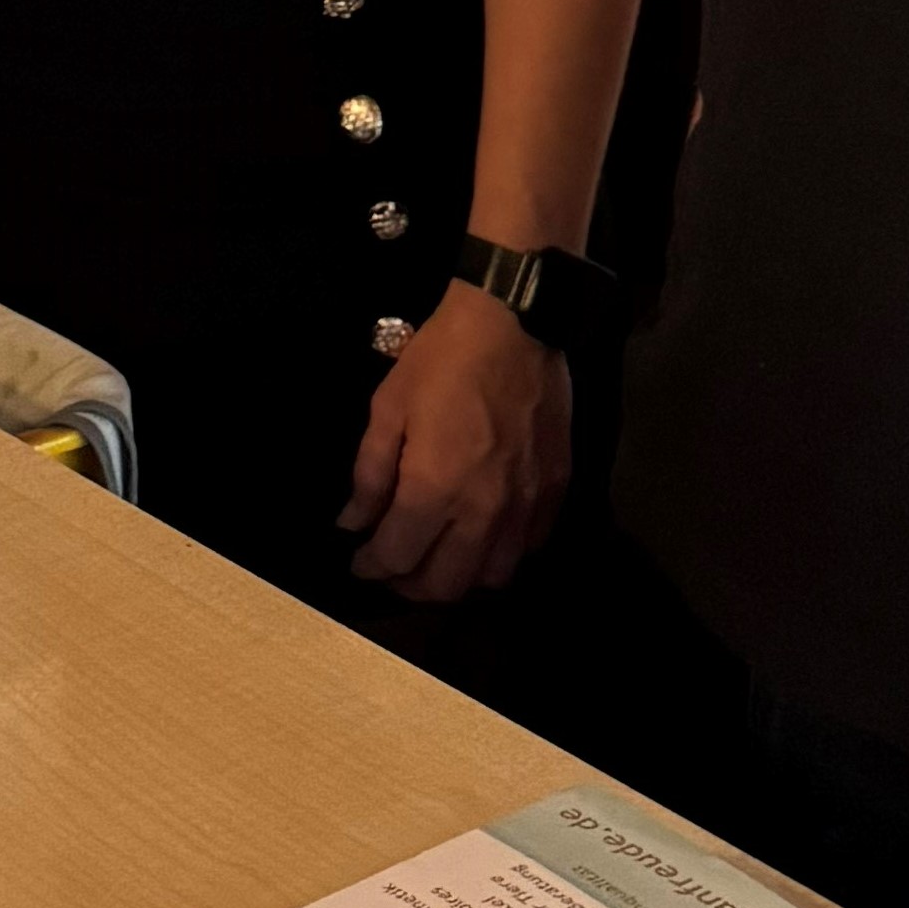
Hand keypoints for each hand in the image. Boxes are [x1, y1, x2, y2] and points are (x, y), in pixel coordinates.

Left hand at [340, 285, 571, 602]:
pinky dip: (502, 554)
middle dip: (410, 585)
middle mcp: (483, 511)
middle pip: (446, 584)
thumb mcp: (388, 408)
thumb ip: (369, 475)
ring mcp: (526, 505)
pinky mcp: (556, 491)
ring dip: (459, 577)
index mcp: (434, 489)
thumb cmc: (441, 359)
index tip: (358, 561)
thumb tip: (352, 523)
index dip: (370, 566)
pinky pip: (529, 548)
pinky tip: (483, 534)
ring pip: (492, 577)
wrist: (514, 322)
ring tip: (437, 554)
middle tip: (392, 565)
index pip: (397, 557)